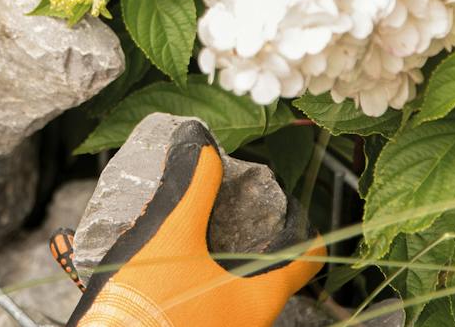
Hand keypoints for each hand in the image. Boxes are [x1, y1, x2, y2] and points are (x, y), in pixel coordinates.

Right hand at [68, 122, 324, 326]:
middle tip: (240, 214)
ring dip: (232, 265)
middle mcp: (253, 323)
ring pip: (245, 294)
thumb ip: (195, 189)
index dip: (304, 230)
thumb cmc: (148, 305)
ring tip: (206, 235)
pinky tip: (182, 269)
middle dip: (260, 243)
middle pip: (274, 277)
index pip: (306, 262)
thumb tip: (204, 147)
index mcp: (260, 300)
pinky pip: (221, 309)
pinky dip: (211, 285)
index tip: (292, 211)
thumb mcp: (172, 236)